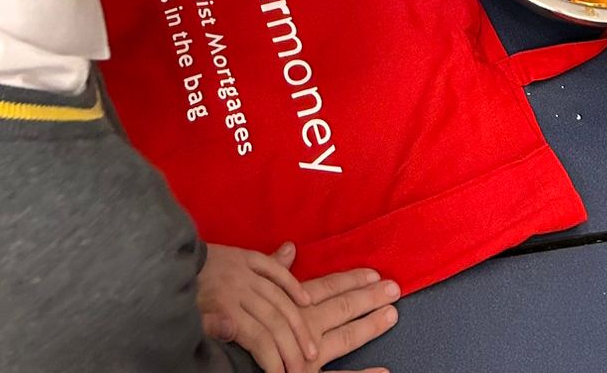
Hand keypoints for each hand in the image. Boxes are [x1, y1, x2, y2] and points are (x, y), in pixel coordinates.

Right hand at [199, 242, 398, 370]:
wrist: (209, 359)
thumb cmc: (222, 313)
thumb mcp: (245, 286)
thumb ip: (271, 270)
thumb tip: (291, 247)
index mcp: (286, 305)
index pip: (325, 289)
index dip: (350, 281)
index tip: (375, 274)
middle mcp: (298, 325)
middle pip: (339, 307)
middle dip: (368, 297)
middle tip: (396, 288)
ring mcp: (301, 352)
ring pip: (341, 338)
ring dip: (367, 327)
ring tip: (392, 317)